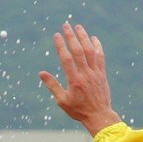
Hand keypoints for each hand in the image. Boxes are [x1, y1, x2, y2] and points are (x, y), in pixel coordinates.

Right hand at [39, 22, 121, 136]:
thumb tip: (41, 73)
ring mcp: (95, 73)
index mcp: (74, 80)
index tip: (56, 35)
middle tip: (66, 25)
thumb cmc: (79, 110)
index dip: (61, 45)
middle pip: (78, 51)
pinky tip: (93, 38)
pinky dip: (97, 46)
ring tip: (78, 27)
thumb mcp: (62, 101)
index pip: (66, 58)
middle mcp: (85, 74)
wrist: (99, 116)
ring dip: (84, 37)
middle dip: (71, 36)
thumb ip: (52, 85)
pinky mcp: (102, 74)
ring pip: (90, 51)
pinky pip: (100, 57)